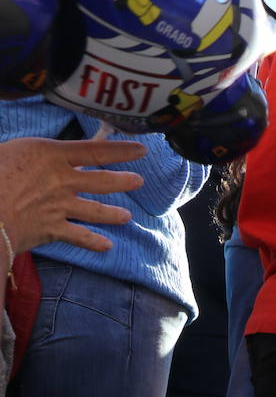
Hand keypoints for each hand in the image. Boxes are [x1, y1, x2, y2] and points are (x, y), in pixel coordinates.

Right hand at [0, 138, 146, 255]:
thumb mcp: (10, 150)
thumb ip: (32, 155)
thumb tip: (38, 157)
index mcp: (50, 154)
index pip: (95, 149)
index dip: (121, 151)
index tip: (141, 150)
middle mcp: (62, 180)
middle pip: (102, 181)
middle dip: (123, 182)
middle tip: (139, 181)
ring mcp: (60, 206)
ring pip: (96, 210)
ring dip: (114, 214)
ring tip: (126, 216)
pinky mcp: (53, 228)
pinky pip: (80, 237)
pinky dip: (94, 242)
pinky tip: (107, 246)